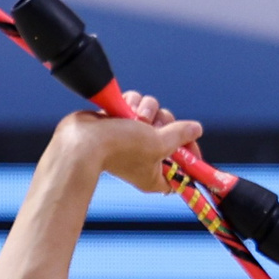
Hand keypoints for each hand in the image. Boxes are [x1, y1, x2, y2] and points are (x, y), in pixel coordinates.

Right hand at [51, 91, 203, 193]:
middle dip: (166, 123)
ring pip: (155, 114)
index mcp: (156, 174)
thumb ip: (179, 135)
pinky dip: (133, 103)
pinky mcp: (121, 122)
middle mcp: (146, 158)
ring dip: (148, 109)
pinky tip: (124, 108)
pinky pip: (137, 106)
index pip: (184, 166)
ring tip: (136, 116)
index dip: (191, 152)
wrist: (82, 140)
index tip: (191, 140)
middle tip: (156, 126)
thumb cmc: (119, 148)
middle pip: (172, 134)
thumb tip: (196, 129)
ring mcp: (132, 139)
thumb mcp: (158, 142)